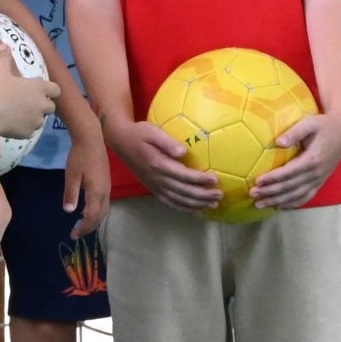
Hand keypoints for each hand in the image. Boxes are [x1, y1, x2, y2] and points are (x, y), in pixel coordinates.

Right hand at [0, 49, 57, 140]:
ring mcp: (37, 120)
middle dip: (43, 106)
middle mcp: (42, 104)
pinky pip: (29, 130)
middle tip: (29, 104)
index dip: (50, 91)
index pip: (56, 89)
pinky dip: (24, 128)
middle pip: (51, 107)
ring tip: (19, 115)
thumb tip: (4, 45)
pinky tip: (12, 125)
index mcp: (39, 88)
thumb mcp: (0, 71)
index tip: (41, 91)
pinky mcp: (29, 132)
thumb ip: (4, 58)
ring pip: (40, 120)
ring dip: (33, 117)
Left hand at [61, 132, 109, 236]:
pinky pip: (103, 203)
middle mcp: (105, 193)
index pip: (91, 217)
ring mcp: (107, 188)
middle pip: (99, 216)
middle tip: (76, 233)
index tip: (73, 235)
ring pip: (103, 210)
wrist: (91, 139)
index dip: (83, 228)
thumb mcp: (71, 175)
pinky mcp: (106, 183)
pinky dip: (96, 212)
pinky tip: (87, 210)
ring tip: (81, 224)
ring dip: (94, 220)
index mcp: (97, 192)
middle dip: (89, 227)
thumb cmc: (79, 156)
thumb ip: (71, 194)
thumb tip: (69, 212)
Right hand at [105, 117, 222, 211]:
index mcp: (158, 164)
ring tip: (213, 204)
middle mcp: (157, 179)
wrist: (120, 141)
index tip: (215, 179)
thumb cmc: (138, 133)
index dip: (200, 179)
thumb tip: (184, 152)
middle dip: (203, 195)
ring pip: (179, 200)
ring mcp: (155, 186)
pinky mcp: (153, 189)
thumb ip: (167, 142)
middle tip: (220, 195)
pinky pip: (170, 202)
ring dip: (197, 204)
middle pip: (184, 191)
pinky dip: (184, 208)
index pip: (183, 175)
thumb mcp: (151, 131)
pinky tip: (196, 209)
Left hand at [250, 111, 340, 211]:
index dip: (273, 178)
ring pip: (297, 195)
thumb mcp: (310, 123)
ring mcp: (319, 179)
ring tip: (260, 204)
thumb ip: (294, 132)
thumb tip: (277, 142)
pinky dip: (292, 203)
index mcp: (313, 159)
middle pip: (291, 186)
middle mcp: (316, 173)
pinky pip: (306, 196)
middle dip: (270, 192)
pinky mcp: (320, 182)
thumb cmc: (323, 125)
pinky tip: (279, 207)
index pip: (289, 172)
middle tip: (252, 194)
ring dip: (278, 201)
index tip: (257, 181)